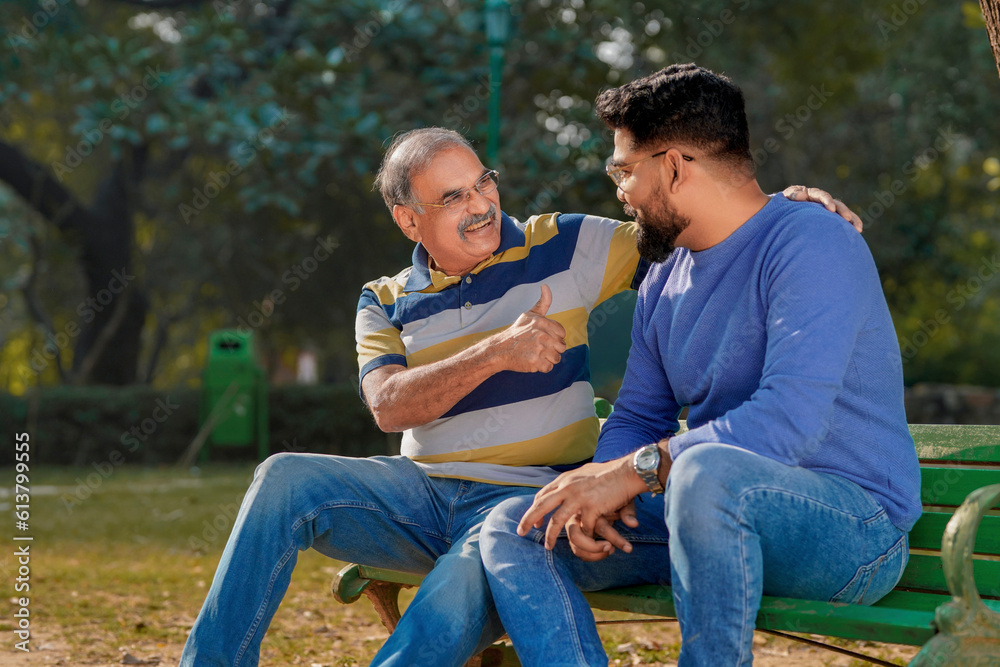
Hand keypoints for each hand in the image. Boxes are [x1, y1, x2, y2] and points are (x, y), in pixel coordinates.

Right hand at [492, 284, 567, 372]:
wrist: (500, 349)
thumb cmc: (517, 332)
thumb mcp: (529, 314)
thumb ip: (543, 302)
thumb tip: (546, 286)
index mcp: (542, 322)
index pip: (562, 333)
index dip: (554, 337)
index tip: (542, 338)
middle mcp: (542, 334)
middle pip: (561, 347)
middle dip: (552, 349)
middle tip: (538, 347)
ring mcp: (539, 349)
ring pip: (557, 358)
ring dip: (547, 359)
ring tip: (535, 354)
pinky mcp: (535, 362)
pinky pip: (548, 368)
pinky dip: (542, 367)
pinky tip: (532, 361)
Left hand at [517, 457, 646, 549]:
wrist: (627, 472)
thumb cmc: (609, 473)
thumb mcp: (584, 473)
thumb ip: (573, 481)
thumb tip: (565, 484)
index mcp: (565, 480)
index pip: (543, 495)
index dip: (535, 509)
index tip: (533, 521)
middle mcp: (567, 487)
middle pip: (541, 505)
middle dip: (528, 520)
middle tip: (520, 532)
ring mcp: (578, 497)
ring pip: (557, 521)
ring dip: (550, 535)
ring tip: (547, 547)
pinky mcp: (591, 508)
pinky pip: (583, 528)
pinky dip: (584, 537)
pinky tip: (584, 544)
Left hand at [783, 185, 862, 232]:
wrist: (782, 213)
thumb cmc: (782, 206)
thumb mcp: (784, 199)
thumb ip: (791, 195)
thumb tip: (800, 196)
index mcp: (811, 194)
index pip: (821, 195)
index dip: (827, 201)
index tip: (831, 209)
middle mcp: (822, 202)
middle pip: (836, 204)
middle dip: (842, 210)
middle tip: (847, 219)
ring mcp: (827, 210)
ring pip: (842, 213)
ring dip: (851, 219)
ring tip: (857, 228)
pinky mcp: (830, 219)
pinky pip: (843, 221)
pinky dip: (851, 225)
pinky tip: (858, 232)